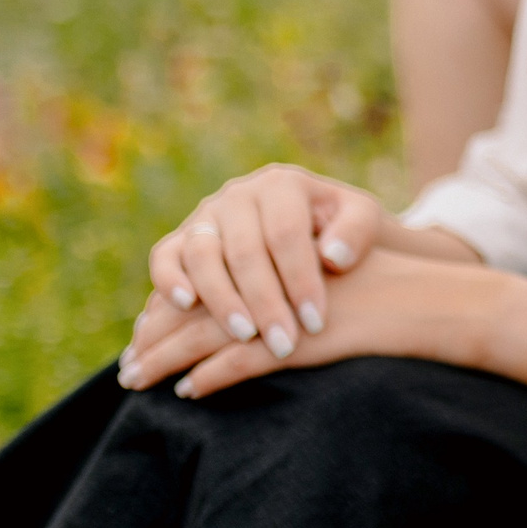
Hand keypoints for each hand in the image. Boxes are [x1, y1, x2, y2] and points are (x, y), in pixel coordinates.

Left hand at [121, 247, 489, 398]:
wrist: (447, 305)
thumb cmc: (403, 303)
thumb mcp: (343, 291)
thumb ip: (299, 297)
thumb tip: (259, 324)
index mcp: (284, 259)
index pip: (215, 279)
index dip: (176, 309)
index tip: (147, 332)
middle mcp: (280, 275)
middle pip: (202, 305)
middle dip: (157, 334)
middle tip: (127, 363)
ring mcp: (291, 306)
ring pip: (211, 332)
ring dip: (166, 358)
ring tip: (134, 380)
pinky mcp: (307, 336)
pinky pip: (247, 360)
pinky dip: (213, 376)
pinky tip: (189, 391)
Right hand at [143, 165, 388, 364]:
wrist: (310, 224)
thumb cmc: (341, 228)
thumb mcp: (363, 220)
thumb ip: (356, 231)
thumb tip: (333, 256)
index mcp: (283, 185)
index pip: (286, 233)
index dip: (300, 279)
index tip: (315, 322)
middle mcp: (238, 195)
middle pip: (244, 249)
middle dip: (265, 301)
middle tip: (284, 342)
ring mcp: (206, 216)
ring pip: (202, 254)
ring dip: (221, 299)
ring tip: (244, 335)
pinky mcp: (181, 239)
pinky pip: (164, 256)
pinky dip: (169, 279)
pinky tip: (185, 306)